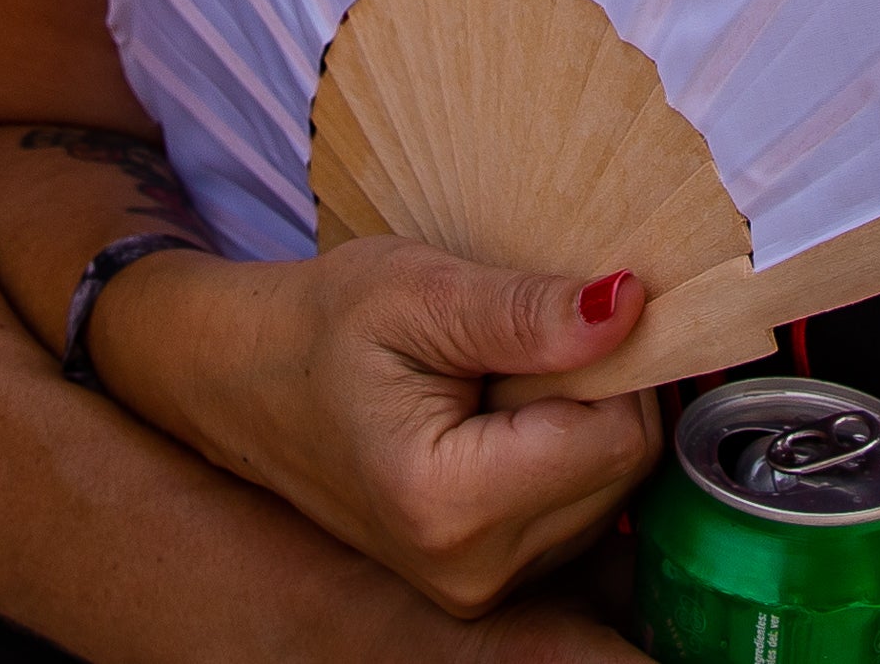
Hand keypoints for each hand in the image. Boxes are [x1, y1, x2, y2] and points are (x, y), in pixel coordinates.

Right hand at [101, 244, 657, 619]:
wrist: (248, 383)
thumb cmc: (323, 327)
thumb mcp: (417, 292)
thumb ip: (525, 311)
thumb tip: (631, 306)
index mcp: (449, 502)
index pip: (618, 439)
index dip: (612, 363)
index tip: (554, 316)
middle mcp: (470, 570)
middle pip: (622, 471)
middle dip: (596, 392)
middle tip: (512, 345)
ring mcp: (478, 587)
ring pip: (612, 492)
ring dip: (580, 421)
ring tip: (494, 381)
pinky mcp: (487, 582)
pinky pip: (581, 509)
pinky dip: (562, 453)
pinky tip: (500, 417)